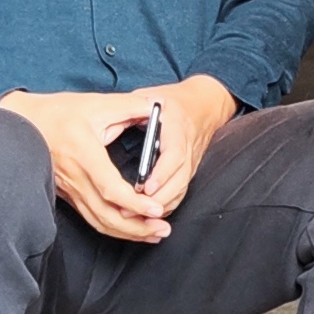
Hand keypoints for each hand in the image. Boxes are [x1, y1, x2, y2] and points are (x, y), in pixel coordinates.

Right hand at [0, 88, 179, 240]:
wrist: (23, 124)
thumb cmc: (58, 113)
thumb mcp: (95, 103)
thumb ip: (128, 106)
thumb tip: (155, 108)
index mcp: (84, 155)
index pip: (110, 188)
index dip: (134, 202)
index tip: (156, 209)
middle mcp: (76, 178)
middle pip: (107, 214)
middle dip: (137, 227)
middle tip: (164, 229)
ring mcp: (70, 190)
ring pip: (99, 222)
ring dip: (128, 232)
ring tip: (154, 234)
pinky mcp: (68, 196)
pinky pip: (92, 219)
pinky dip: (114, 228)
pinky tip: (131, 230)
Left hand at [125, 75, 236, 213]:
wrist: (204, 105)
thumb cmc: (174, 101)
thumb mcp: (151, 96)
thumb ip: (131, 107)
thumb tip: (108, 116)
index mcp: (177, 128)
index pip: (175, 155)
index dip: (161, 174)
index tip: (145, 188)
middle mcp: (188, 148)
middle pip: (179, 180)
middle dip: (157, 199)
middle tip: (131, 210)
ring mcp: (191, 162)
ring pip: (181, 190)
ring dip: (161, 206)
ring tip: (136, 217)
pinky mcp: (189, 171)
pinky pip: (180, 193)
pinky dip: (166, 206)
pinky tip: (148, 214)